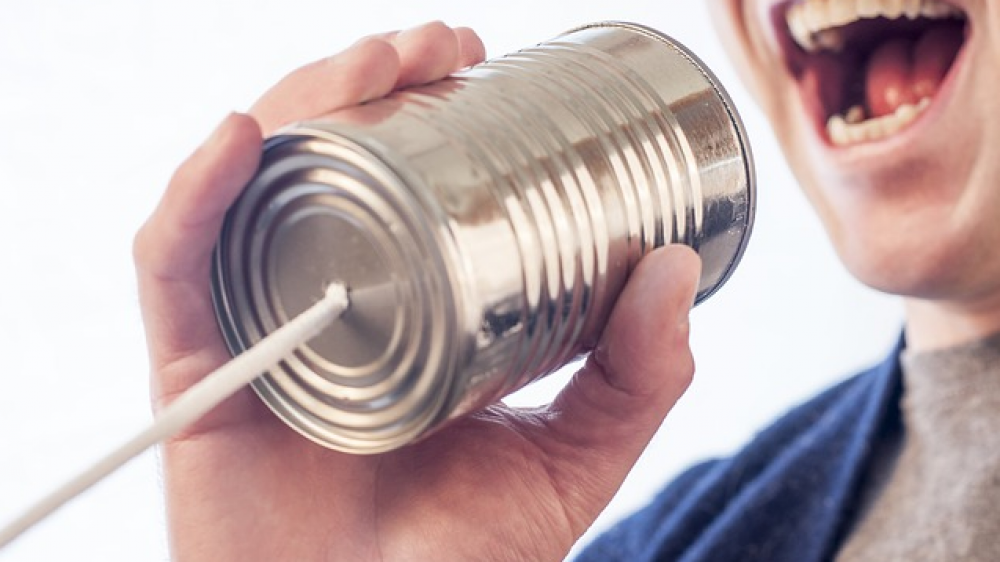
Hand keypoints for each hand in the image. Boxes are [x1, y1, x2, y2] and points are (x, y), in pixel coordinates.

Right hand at [133, 21, 700, 560]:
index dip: (425, 111)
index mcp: (401, 317)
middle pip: (324, 168)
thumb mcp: (570, 462)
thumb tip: (678, 265)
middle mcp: (324, 308)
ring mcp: (259, 332)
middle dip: (371, 84)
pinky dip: (194, 198)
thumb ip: (633, 381)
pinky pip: (174, 270)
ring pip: (252, 191)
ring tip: (373, 62)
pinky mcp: (197, 375)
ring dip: (300, 104)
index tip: (480, 62)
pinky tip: (242, 138)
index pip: (395, 187)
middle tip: (440, 44)